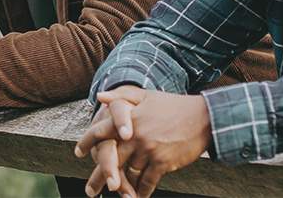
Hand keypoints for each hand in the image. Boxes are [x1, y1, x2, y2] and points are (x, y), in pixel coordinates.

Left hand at [76, 86, 211, 197]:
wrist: (204, 118)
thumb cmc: (174, 106)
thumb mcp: (147, 95)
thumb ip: (122, 95)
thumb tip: (100, 96)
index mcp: (130, 118)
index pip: (101, 131)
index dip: (87, 142)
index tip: (78, 152)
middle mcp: (136, 136)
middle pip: (110, 160)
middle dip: (98, 178)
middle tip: (90, 191)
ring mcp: (149, 151)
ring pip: (129, 174)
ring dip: (122, 187)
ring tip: (116, 194)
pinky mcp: (163, 163)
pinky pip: (147, 182)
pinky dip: (141, 191)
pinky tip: (137, 197)